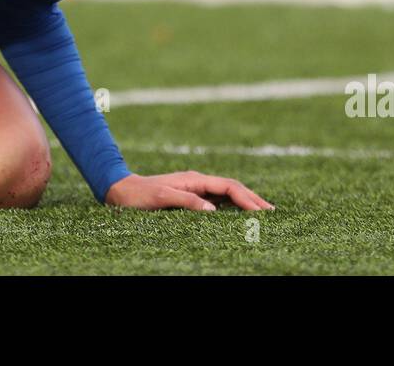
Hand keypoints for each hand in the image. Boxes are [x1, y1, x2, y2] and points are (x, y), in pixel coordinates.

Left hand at [105, 171, 273, 211]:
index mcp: (195, 179)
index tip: (262, 211)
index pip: (229, 187)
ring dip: (245, 202)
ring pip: (227, 193)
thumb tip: (213, 210)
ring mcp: (196, 188)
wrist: (121, 190)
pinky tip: (239, 214)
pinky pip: (217, 200)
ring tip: (262, 213)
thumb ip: (188, 201)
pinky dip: (232, 206)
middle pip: (233, 188)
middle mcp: (198, 181)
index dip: (247, 199)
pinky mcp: (191, 196)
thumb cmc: (140, 195)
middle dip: (253, 199)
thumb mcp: (163, 197)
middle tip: (272, 212)